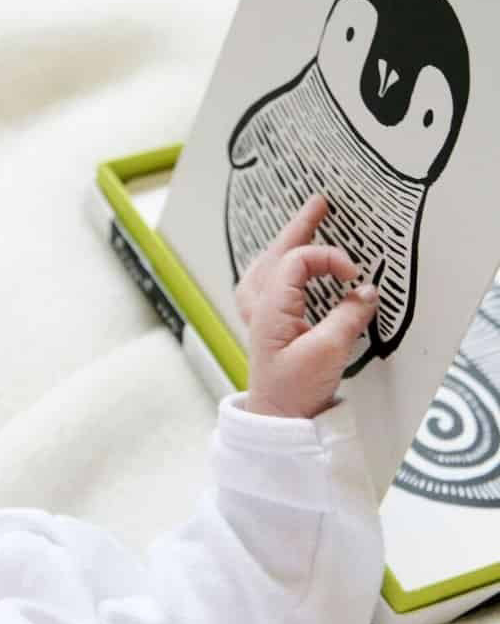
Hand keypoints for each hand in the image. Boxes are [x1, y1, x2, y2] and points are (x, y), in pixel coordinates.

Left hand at [239, 194, 378, 418]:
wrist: (278, 419)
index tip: (354, 276)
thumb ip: (349, 316)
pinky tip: (281, 269)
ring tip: (299, 228)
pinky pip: (262, 287)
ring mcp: (259, 319)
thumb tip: (364, 291)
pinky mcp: (267, 330)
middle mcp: (259, 309)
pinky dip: (273, 270)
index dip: (328, 259)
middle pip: (274, 256)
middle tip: (319, 204)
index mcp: (270, 309)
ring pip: (263, 269)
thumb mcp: (329, 351)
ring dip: (281, 246)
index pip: (297, 261)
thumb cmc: (295, 390)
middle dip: (297, 228)